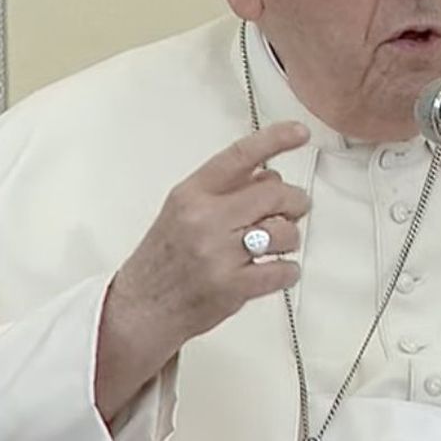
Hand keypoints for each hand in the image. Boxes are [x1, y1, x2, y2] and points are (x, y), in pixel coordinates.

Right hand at [96, 122, 310, 416]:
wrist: (140, 308)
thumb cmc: (166, 257)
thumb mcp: (183, 211)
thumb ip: (224, 190)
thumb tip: (271, 175)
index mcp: (191, 193)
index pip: (239, 156)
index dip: (274, 140)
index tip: (300, 132)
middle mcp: (205, 218)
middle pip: (275, 192)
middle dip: (294, 201)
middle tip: (292, 211)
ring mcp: (218, 253)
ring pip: (284, 232)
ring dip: (290, 239)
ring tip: (275, 246)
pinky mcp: (232, 287)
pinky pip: (284, 270)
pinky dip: (288, 271)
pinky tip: (275, 271)